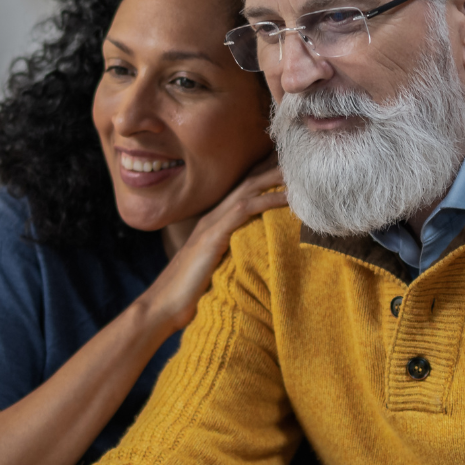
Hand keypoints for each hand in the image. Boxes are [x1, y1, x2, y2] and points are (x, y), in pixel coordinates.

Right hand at [142, 159, 286, 332]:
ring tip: (300, 169)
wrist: (162, 306)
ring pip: (248, 190)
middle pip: (248, 182)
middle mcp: (212, 217)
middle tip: (301, 157)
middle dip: (274, 168)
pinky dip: (268, 201)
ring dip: (275, 178)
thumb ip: (231, 257)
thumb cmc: (188, 294)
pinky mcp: (213, 237)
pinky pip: (245, 210)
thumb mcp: (215, 269)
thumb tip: (253, 259)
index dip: (266, 177)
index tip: (291, 168)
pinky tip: (288, 197)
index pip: (243, 191)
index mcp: (213, 223)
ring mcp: (211, 225)